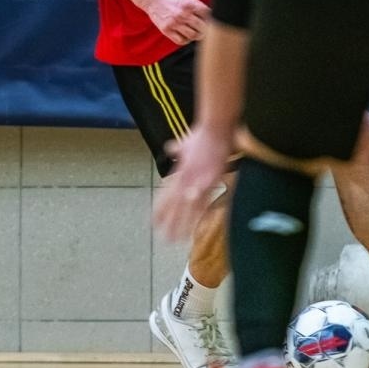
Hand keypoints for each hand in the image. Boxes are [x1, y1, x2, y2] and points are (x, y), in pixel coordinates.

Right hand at [141, 0, 208, 44]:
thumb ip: (198, 5)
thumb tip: (211, 15)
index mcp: (189, 4)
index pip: (207, 14)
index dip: (211, 18)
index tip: (211, 20)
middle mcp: (182, 14)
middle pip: (202, 27)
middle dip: (206, 29)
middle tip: (205, 29)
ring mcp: (174, 23)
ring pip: (193, 36)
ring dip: (197, 35)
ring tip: (196, 32)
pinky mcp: (166, 30)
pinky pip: (181, 41)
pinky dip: (186, 40)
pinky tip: (186, 35)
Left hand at [153, 124, 231, 240]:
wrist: (215, 128)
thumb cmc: (202, 134)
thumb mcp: (185, 142)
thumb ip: (177, 148)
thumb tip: (170, 147)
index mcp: (179, 172)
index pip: (166, 196)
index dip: (160, 210)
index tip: (153, 223)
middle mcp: (185, 179)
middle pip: (174, 206)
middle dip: (169, 223)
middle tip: (163, 239)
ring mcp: (198, 180)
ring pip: (187, 208)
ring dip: (182, 224)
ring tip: (177, 239)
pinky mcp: (211, 180)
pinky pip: (205, 200)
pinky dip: (200, 213)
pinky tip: (197, 224)